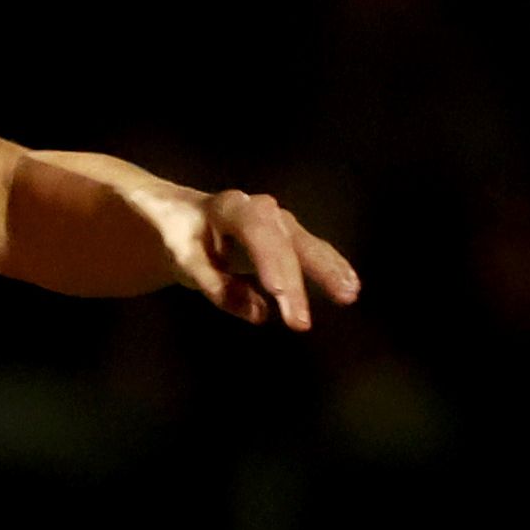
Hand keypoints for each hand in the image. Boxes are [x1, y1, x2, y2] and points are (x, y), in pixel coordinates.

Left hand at [152, 184, 360, 331]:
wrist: (182, 213)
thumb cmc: (179, 235)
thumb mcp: (183, 258)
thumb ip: (214, 283)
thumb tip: (259, 315)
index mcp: (228, 207)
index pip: (253, 230)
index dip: (268, 261)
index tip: (278, 293)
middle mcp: (260, 209)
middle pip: (283, 242)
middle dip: (293, 280)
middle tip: (300, 321)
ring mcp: (278, 222)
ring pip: (305, 244)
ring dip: (326, 270)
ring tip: (348, 294)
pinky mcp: (289, 237)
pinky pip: (312, 251)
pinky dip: (330, 268)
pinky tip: (349, 287)